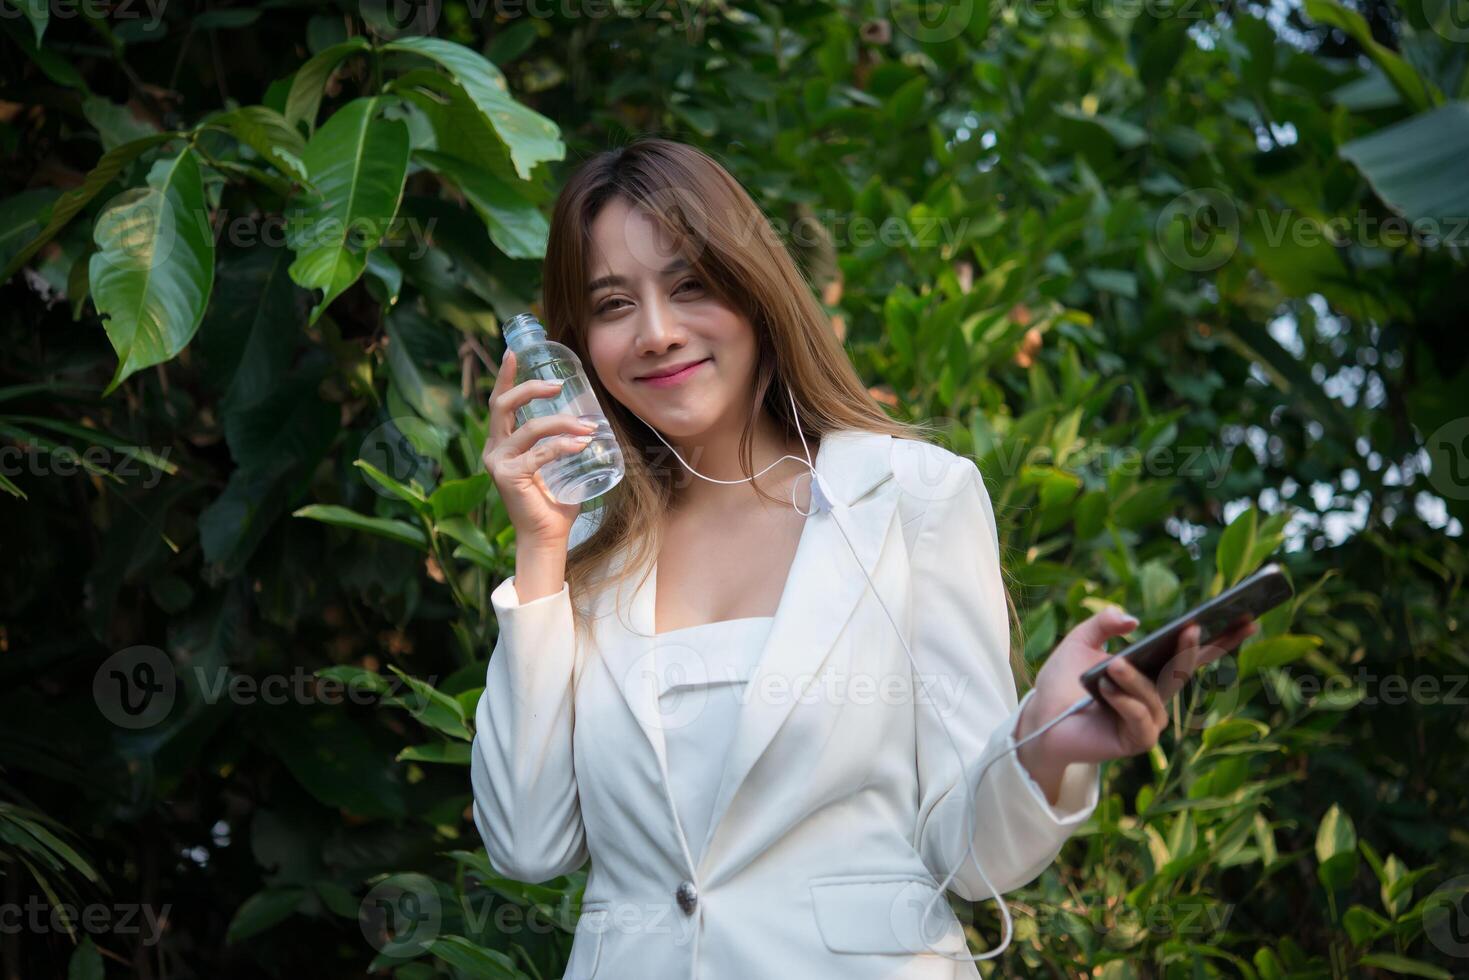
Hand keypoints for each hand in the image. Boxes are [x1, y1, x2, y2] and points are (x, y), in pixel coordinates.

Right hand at [481, 349, 594, 549]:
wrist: (547, 536)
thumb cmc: (555, 501)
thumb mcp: (557, 464)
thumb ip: (563, 442)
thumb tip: (592, 420)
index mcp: (502, 443)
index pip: (499, 403)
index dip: (505, 376)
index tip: (514, 352)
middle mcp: (494, 449)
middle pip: (503, 405)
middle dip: (530, 388)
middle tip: (558, 385)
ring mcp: (498, 462)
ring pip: (529, 427)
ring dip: (562, 423)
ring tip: (588, 427)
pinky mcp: (508, 476)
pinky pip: (539, 452)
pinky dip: (562, 445)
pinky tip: (581, 445)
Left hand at [1015, 606, 1258, 798]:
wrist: (1040, 717)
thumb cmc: (1063, 681)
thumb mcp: (1079, 642)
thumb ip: (1102, 623)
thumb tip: (1134, 620)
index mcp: (1151, 670)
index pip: (1192, 652)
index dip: (1222, 637)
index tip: (1247, 616)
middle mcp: (1157, 695)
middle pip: (1185, 670)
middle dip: (1192, 649)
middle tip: (1192, 628)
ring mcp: (1150, 719)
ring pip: (1157, 694)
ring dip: (1134, 679)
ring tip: (1111, 667)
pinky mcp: (1137, 740)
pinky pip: (1142, 719)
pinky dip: (1125, 702)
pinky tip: (1105, 691)